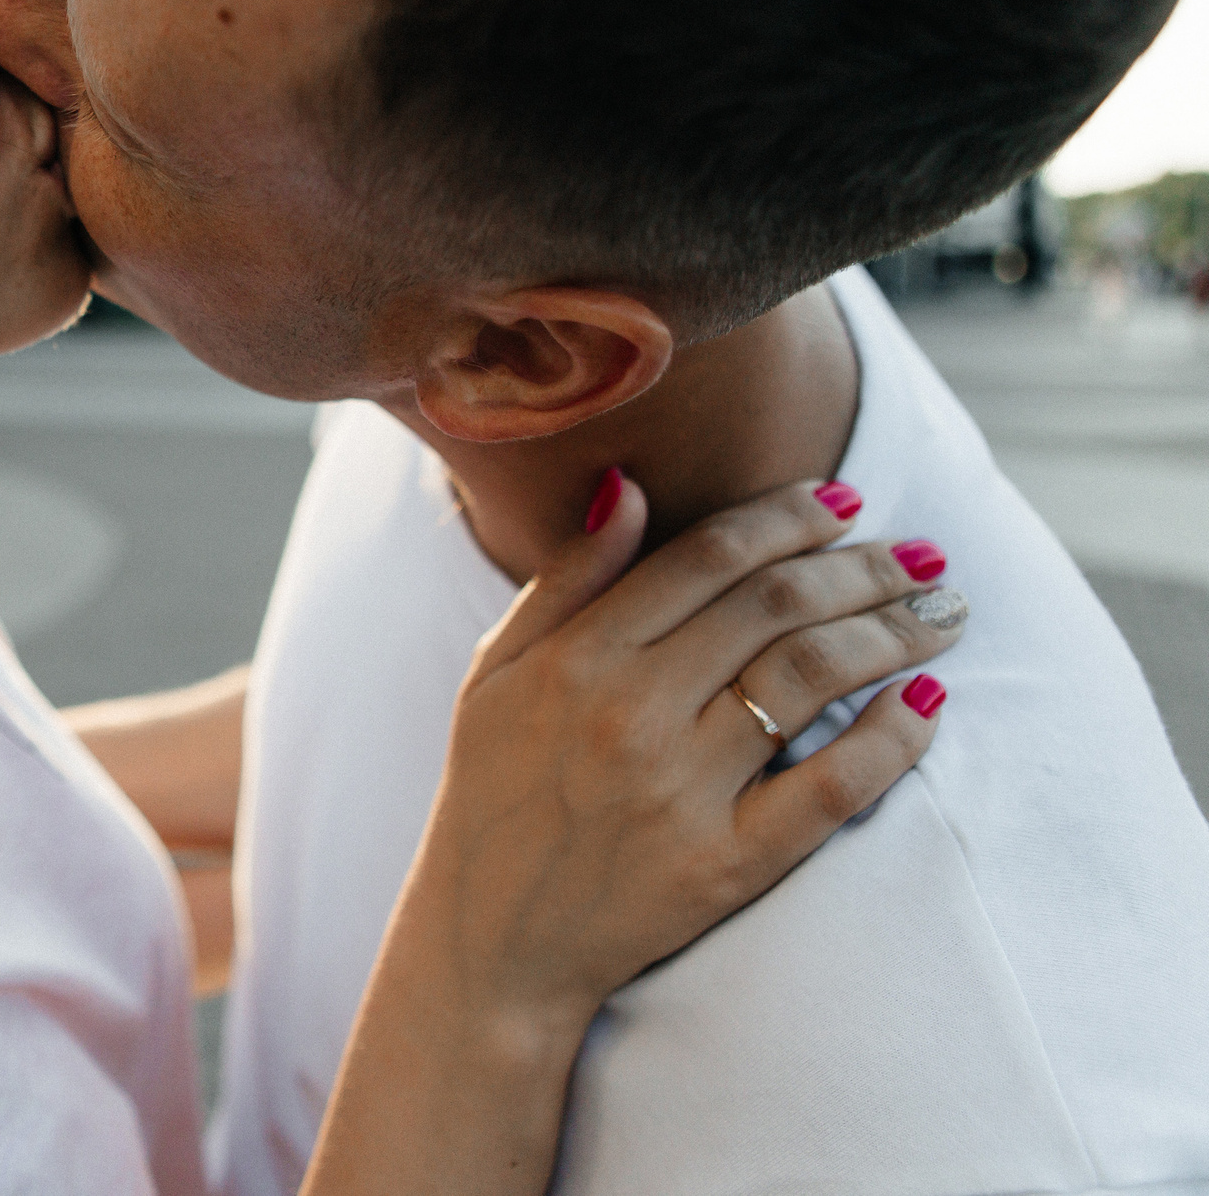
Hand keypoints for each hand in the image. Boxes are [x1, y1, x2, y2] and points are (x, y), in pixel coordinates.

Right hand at [302, 473, 959, 1195]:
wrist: (489, 940)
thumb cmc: (491, 793)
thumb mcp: (494, 672)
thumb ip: (566, 579)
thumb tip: (628, 487)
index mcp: (575, 658)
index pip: (708, 557)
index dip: (787, 516)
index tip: (844, 500)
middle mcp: (630, 714)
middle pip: (775, 606)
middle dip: (861, 567)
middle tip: (915, 557)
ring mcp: (681, 791)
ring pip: (812, 678)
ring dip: (891, 633)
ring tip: (938, 614)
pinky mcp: (725, 865)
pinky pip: (829, 789)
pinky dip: (890, 738)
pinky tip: (926, 702)